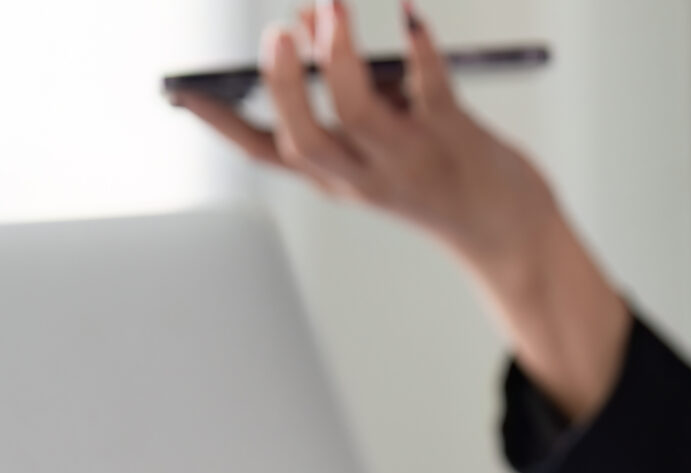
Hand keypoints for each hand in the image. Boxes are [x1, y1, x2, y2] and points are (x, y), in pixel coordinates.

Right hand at [170, 1, 630, 421]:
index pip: (266, 154)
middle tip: (278, 33)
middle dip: (284, 86)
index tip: (181, 94)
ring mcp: (410, 161)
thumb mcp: (384, 136)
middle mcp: (364, 176)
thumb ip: (348, 82)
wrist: (508, 232)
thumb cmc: (441, 175)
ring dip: (341, 56)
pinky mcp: (455, 140)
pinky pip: (431, 89)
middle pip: (305, 139)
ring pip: (358, 113)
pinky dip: (419, 47)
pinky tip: (410, 15)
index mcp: (337, 178)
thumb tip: (312, 14)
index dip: (220, 125)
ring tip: (332, 5)